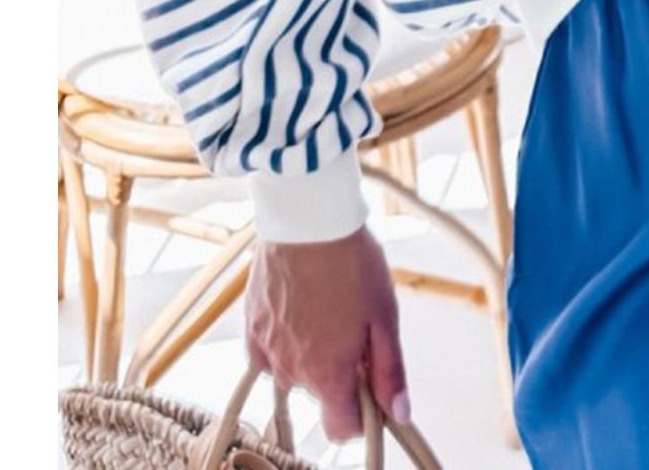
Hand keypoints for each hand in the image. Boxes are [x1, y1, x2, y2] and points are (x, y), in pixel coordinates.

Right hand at [245, 226, 409, 444]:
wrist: (306, 219)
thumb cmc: (351, 261)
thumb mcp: (384, 316)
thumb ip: (389, 371)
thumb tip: (398, 413)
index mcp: (327, 374)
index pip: (341, 429)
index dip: (362, 413)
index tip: (371, 384)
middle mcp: (292, 370)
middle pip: (321, 394)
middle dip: (340, 373)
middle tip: (356, 327)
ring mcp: (266, 349)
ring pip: (295, 372)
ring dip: (312, 355)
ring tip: (329, 308)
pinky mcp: (251, 325)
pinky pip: (268, 353)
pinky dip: (284, 342)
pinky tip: (299, 312)